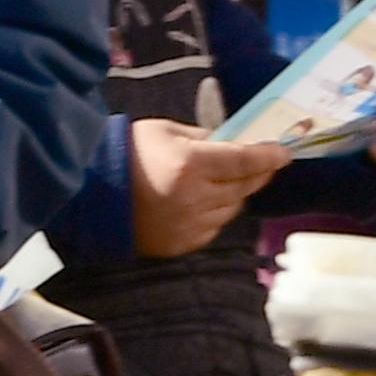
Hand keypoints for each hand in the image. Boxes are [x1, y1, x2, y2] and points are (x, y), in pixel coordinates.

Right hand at [125, 120, 277, 259]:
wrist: (91, 194)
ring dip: (236, 194)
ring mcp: (189, 224)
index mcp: (190, 164)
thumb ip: (204, 138)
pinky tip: (204, 201)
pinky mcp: (181, 244)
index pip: (244, 161)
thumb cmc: (128, 154)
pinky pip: (214, 228)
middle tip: (264, 163)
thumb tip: (232, 143)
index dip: (269, 156)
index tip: (284, 153)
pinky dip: (216, 213)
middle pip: (244, 186)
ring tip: (226, 181)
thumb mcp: (166, 131)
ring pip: (233, 209)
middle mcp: (195, 197)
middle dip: (257, 173)